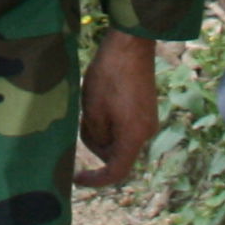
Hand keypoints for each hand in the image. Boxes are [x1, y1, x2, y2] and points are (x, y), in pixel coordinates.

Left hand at [76, 30, 159, 188]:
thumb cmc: (110, 76)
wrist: (131, 44)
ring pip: (118, 139)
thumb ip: (96, 137)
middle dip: (95, 143)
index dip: (95, 180)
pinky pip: (125, 126)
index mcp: (134, 136)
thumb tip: (102, 148)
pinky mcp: (145, 109)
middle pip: (116, 154)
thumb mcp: (93, 111)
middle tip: (82, 119)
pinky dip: (109, 121)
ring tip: (90, 104)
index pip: (116, 172)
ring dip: (100, 129)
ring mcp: (147, 120)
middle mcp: (146, 132)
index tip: (76, 178)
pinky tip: (100, 100)